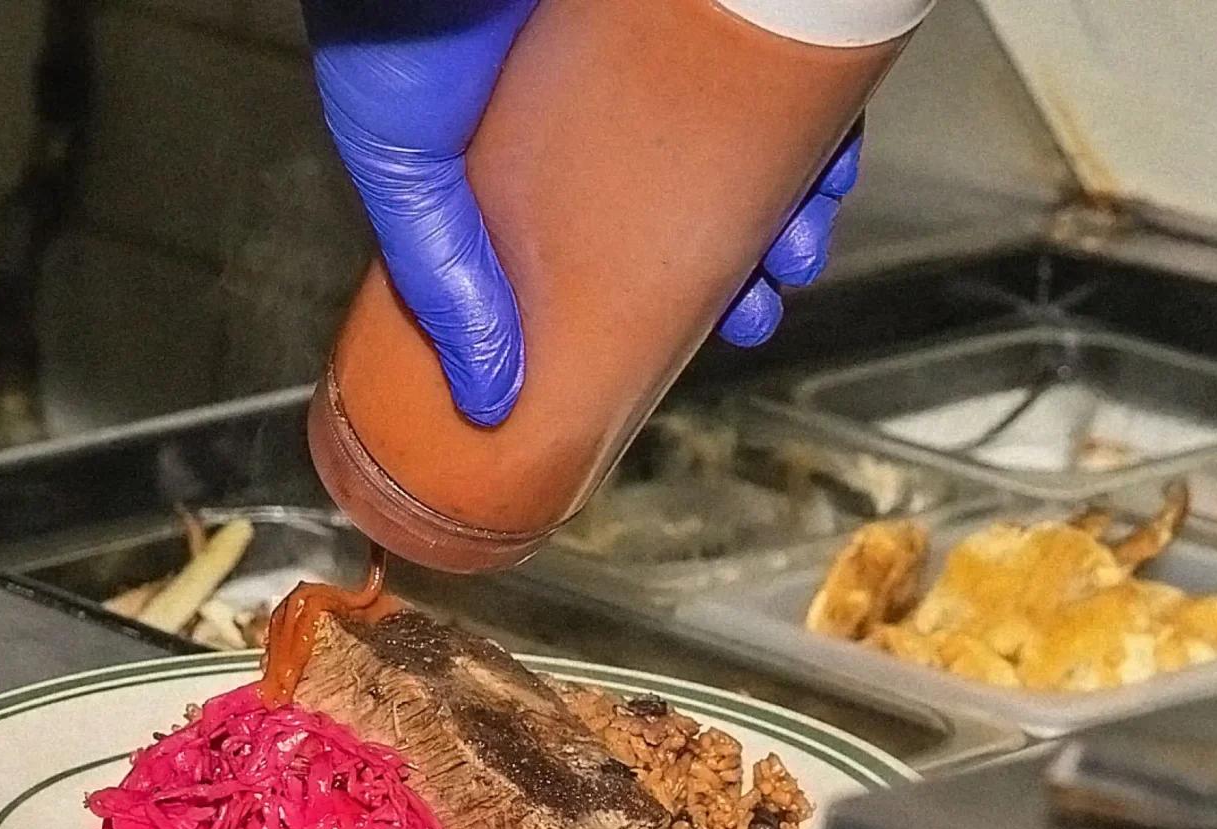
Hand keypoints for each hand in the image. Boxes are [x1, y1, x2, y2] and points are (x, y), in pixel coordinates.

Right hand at [302, 0, 859, 424]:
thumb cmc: (392, 3)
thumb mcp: (400, 166)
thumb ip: (440, 279)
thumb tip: (491, 400)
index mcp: (530, 129)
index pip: (611, 219)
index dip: (659, 280)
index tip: (685, 331)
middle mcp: (605, 75)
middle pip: (698, 175)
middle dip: (743, 254)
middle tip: (756, 312)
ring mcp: (662, 28)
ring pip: (755, 117)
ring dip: (794, 190)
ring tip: (798, 250)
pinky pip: (787, 45)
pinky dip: (819, 102)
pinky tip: (824, 153)